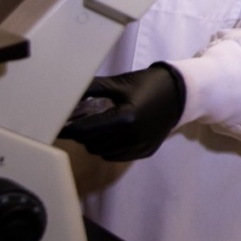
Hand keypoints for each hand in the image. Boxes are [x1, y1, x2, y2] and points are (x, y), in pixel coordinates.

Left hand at [58, 63, 185, 160]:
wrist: (181, 92)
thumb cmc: (148, 84)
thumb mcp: (119, 83)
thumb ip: (91, 88)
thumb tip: (66, 92)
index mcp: (124, 118)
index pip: (84, 131)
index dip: (68, 129)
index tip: (58, 126)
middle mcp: (131, 136)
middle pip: (91, 143)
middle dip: (83, 133)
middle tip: (83, 121)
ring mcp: (139, 146)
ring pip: (102, 152)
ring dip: (96, 142)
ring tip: (100, 127)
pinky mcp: (146, 151)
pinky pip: (117, 156)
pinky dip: (110, 148)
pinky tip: (114, 135)